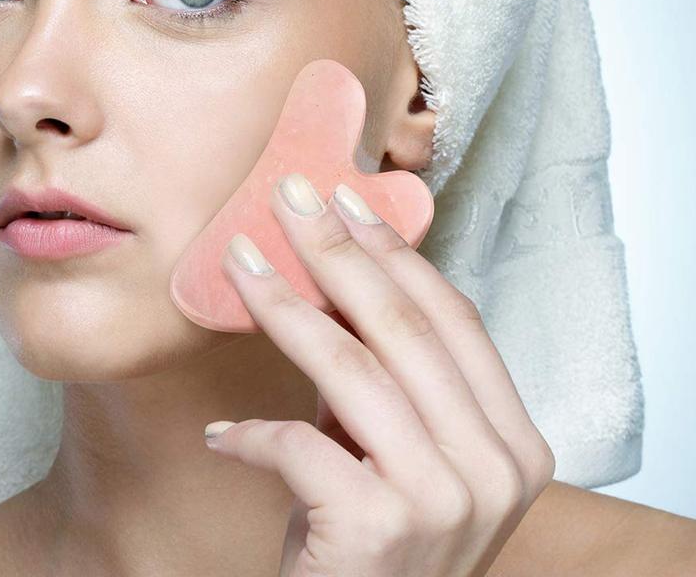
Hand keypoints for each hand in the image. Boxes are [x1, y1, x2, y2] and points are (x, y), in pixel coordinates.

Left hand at [204, 172, 555, 576]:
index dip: (397, 254)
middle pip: (403, 328)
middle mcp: (496, 467)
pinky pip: (302, 446)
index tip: (349, 201)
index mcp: (514, 441)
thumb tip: (334, 273)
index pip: (453, 320)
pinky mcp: (380, 530)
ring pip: (351, 368)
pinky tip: (225, 436)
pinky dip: (255, 436)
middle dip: (338, 250)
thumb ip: (386, 377)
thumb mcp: (400, 453)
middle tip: (289, 196)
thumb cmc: (377, 541)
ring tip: (239, 260)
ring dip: (284, 306)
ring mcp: (444, 500)